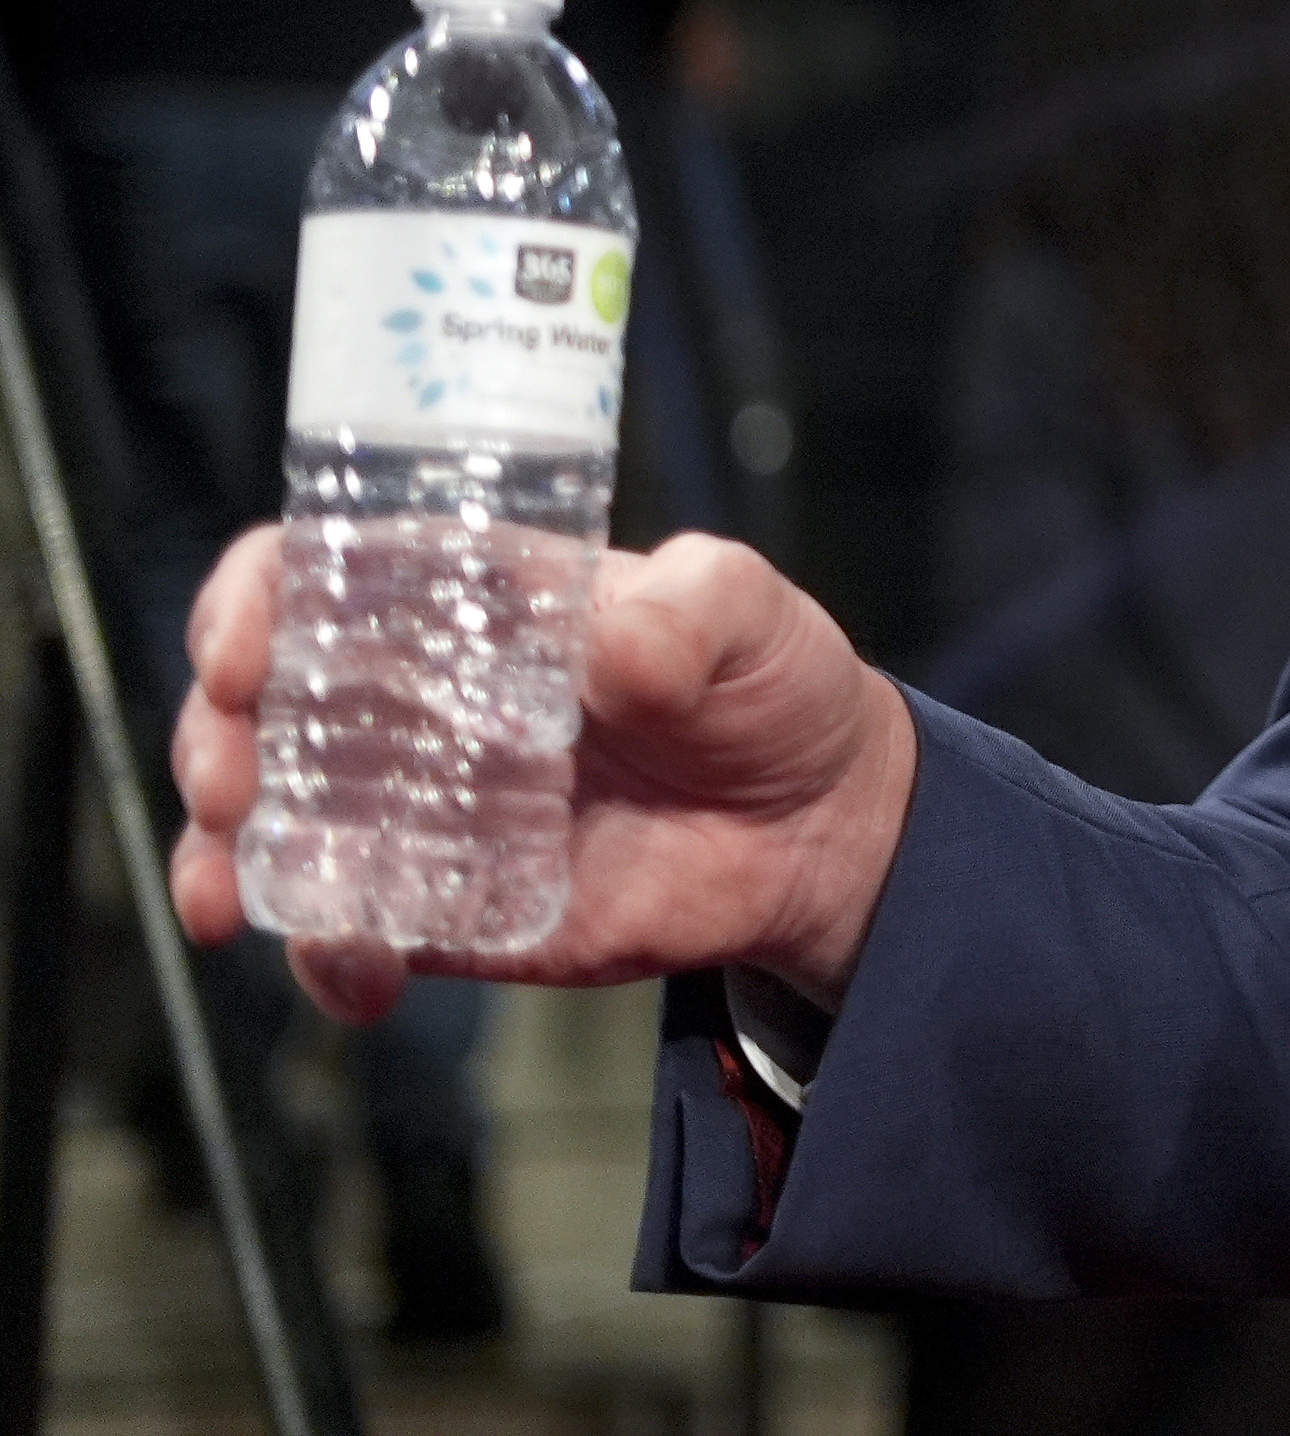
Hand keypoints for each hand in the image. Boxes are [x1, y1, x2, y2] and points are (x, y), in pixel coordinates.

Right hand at [171, 525, 920, 1028]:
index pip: (321, 571)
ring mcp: (418, 802)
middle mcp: (418, 695)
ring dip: (221, 855)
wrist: (816, 828)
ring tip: (232, 896)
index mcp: (472, 598)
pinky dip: (325, 955)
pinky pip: (345, 929)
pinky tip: (361, 977)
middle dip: (214, 738)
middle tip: (232, 782)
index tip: (244, 651)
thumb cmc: (772, 686)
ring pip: (269, 821)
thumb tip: (612, 646)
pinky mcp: (439, 899)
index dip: (254, 599)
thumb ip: (694, 610)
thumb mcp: (751, 614)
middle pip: (260, 700)